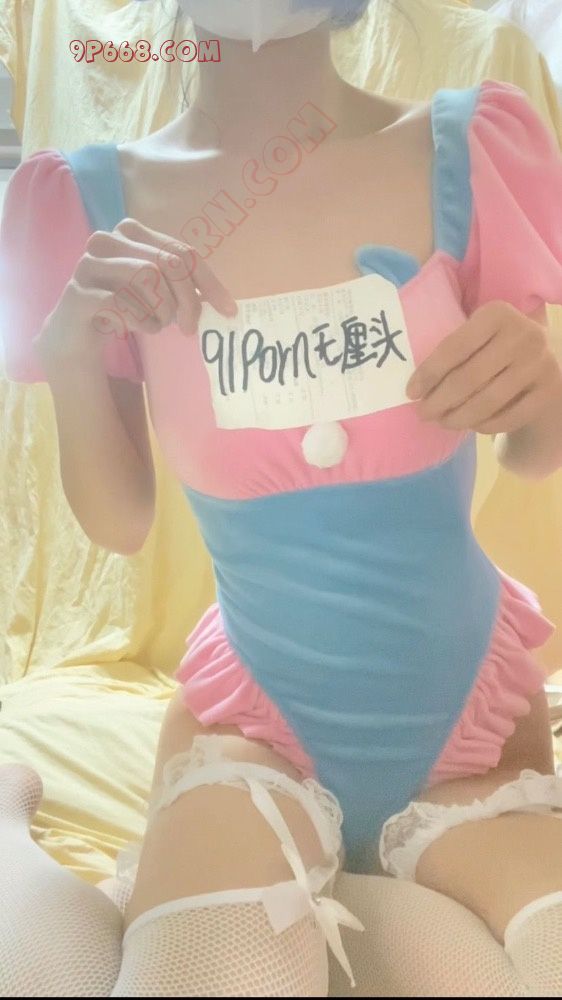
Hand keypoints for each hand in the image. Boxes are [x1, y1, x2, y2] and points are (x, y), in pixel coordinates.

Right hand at [34, 218, 237, 365]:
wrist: (75, 334)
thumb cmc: (122, 309)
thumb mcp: (157, 295)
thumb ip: (185, 289)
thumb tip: (225, 305)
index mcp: (131, 233)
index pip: (182, 252)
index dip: (209, 282)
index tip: (227, 310)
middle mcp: (108, 240)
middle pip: (168, 263)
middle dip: (187, 300)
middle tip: (189, 328)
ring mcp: (89, 264)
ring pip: (147, 277)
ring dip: (161, 311)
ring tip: (157, 326)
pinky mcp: (78, 292)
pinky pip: (123, 304)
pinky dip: (141, 322)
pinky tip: (139, 328)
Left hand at [406, 301, 561, 433]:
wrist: (542, 355)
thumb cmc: (495, 344)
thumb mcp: (478, 333)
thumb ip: (453, 348)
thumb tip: (416, 386)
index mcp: (497, 314)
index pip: (453, 348)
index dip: (428, 374)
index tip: (410, 393)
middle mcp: (523, 335)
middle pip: (468, 379)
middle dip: (439, 401)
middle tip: (423, 413)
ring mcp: (540, 363)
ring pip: (487, 402)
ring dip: (457, 418)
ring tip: (442, 421)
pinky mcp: (548, 390)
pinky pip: (508, 418)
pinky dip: (483, 425)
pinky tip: (470, 424)